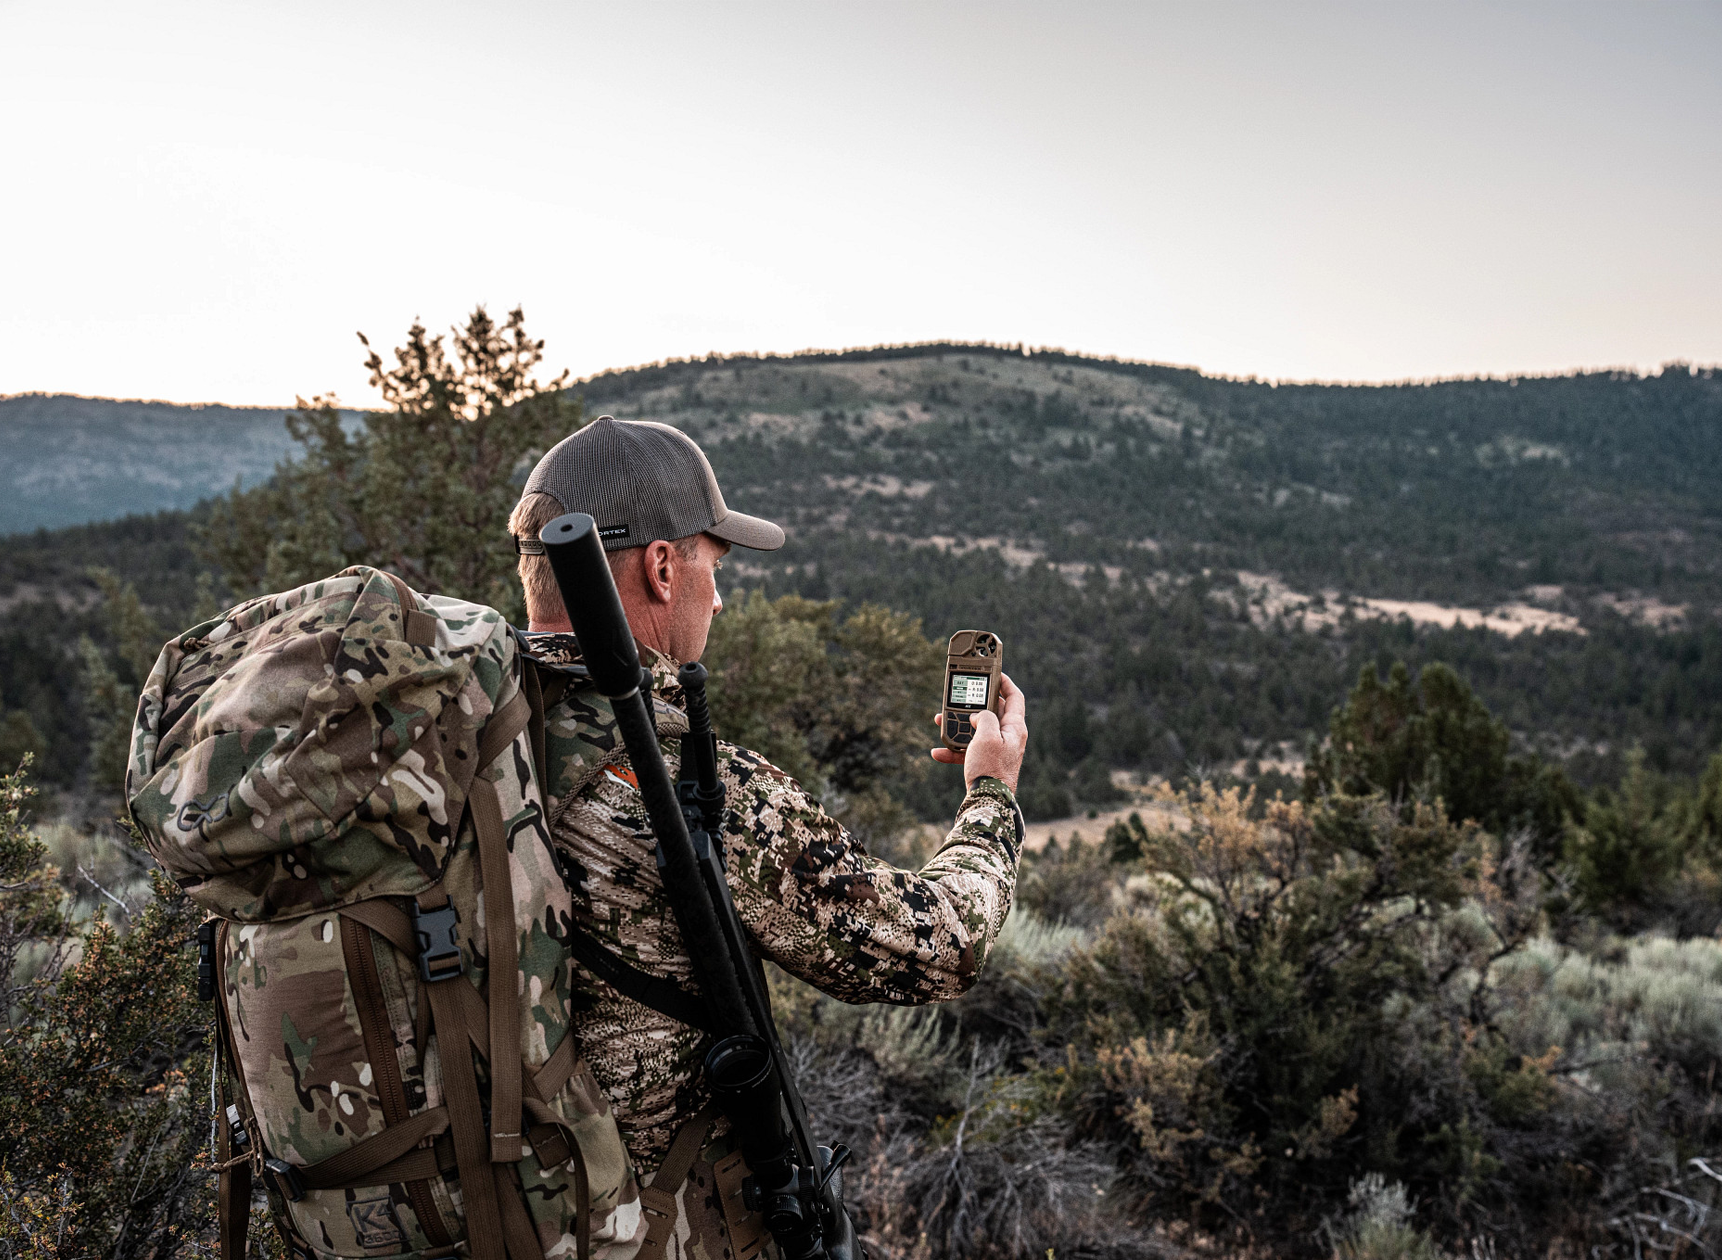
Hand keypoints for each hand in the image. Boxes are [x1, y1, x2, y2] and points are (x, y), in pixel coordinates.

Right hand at [931, 673, 1026, 793]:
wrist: (987, 802)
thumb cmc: (990, 768)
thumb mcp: (987, 735)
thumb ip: (984, 717)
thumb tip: (978, 717)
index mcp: (1014, 728)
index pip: (1015, 697)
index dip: (1005, 682)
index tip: (994, 672)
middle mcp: (1008, 738)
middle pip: (991, 712)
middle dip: (972, 705)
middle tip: (960, 697)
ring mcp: (997, 751)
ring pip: (976, 730)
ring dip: (958, 726)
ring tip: (940, 721)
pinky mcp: (985, 763)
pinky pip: (968, 750)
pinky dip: (953, 750)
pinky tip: (938, 752)